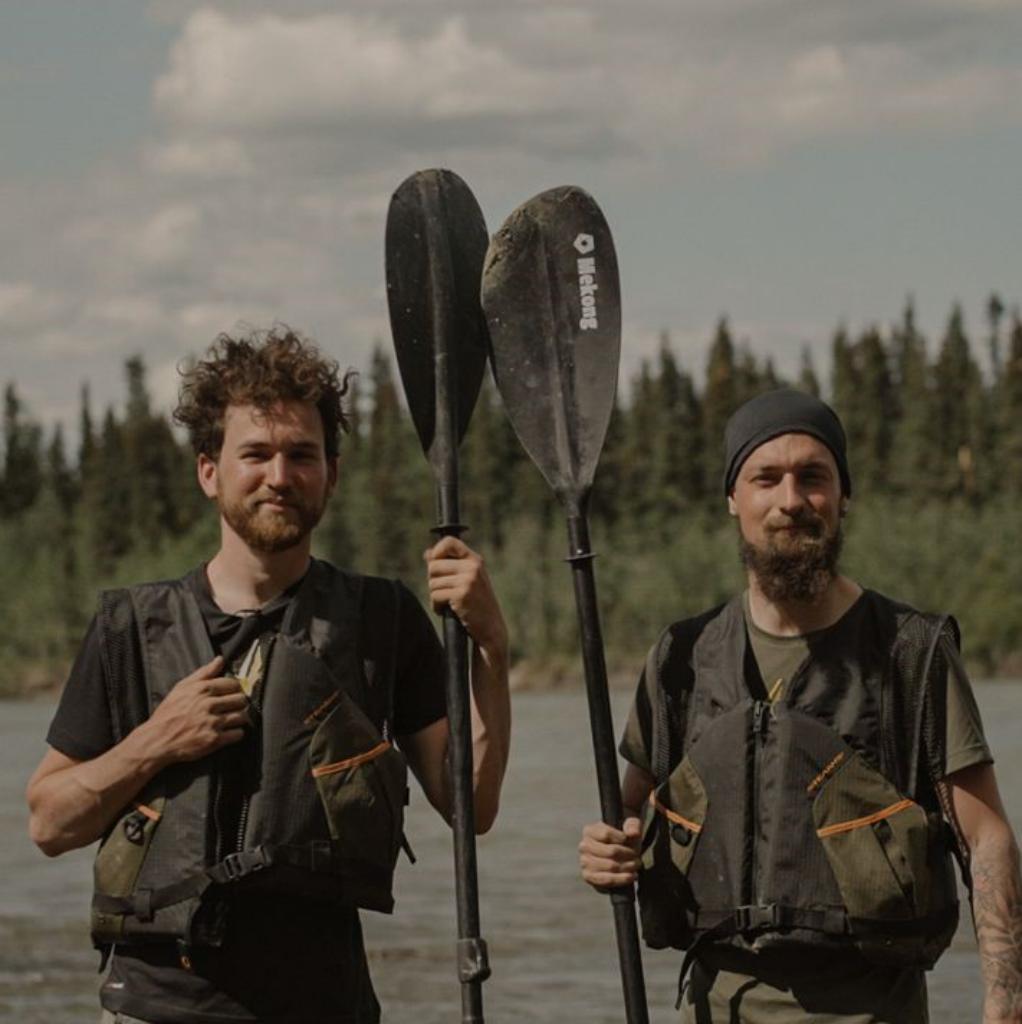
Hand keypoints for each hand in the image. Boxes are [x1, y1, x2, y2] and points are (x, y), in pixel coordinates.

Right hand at [142, 656, 248, 764]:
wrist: (156, 740)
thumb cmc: (168, 714)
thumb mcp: (181, 688)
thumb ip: (203, 672)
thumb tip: (220, 660)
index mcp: (202, 689)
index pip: (233, 684)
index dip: (234, 689)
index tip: (232, 694)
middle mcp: (208, 705)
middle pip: (240, 699)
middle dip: (238, 703)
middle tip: (232, 707)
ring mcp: (212, 723)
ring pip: (241, 716)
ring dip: (238, 718)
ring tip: (230, 720)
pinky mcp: (214, 740)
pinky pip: (238, 734)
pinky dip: (236, 733)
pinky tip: (228, 732)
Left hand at [425, 537, 507, 655]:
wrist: (491, 627)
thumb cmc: (477, 604)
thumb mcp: (468, 580)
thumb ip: (449, 565)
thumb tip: (428, 553)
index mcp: (475, 560)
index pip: (449, 541)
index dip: (437, 551)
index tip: (436, 564)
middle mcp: (472, 567)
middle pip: (434, 565)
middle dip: (433, 581)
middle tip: (444, 592)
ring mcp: (468, 580)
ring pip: (432, 582)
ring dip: (435, 596)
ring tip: (448, 603)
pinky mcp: (461, 594)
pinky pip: (435, 596)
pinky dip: (437, 606)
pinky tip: (447, 610)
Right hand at [579, 817, 641, 890]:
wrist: (616, 857)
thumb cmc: (622, 840)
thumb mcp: (629, 827)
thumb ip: (633, 825)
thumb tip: (633, 833)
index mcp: (589, 831)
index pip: (606, 834)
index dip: (622, 838)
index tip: (631, 840)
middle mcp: (584, 846)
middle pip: (611, 851)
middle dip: (628, 854)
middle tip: (637, 856)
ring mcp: (584, 862)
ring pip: (611, 866)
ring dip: (627, 867)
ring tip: (636, 865)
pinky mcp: (589, 877)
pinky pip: (606, 880)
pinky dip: (621, 879)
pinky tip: (631, 876)